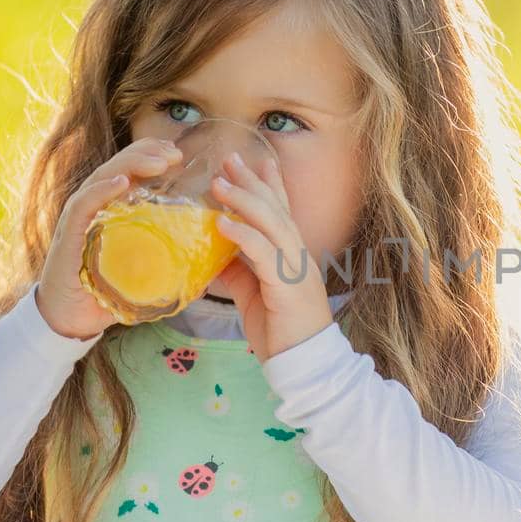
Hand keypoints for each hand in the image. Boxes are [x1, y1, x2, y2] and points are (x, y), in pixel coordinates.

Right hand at [35, 137, 184, 340]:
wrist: (71, 318)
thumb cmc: (107, 291)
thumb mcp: (144, 271)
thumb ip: (169, 263)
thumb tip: (207, 268)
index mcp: (113, 207)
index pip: (132, 171)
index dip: (154, 157)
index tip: (180, 156)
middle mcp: (95, 205)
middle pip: (120, 166)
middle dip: (148, 153)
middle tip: (175, 153)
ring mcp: (80, 217)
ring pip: (104, 177)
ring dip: (132, 165)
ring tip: (158, 162)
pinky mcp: (69, 234)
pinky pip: (84, 205)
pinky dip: (102, 191)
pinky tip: (120, 182)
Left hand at [210, 150, 333, 363]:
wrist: (305, 363)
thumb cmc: (281, 331)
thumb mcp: (254, 294)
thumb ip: (239, 271)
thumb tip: (215, 253)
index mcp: (292, 255)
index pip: (282, 211)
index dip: (268, 184)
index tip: (253, 161)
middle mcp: (298, 254)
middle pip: (275, 208)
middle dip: (252, 181)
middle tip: (230, 159)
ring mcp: (295, 267)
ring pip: (271, 223)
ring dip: (244, 200)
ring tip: (219, 183)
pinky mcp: (287, 284)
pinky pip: (264, 252)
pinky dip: (243, 234)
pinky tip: (222, 222)